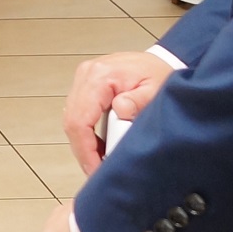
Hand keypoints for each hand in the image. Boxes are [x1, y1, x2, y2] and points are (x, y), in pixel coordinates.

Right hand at [62, 49, 174, 173]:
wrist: (160, 61)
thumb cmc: (159, 73)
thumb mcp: (157, 89)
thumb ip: (139, 102)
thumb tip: (120, 111)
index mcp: (100, 75)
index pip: (80, 119)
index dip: (85, 149)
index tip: (94, 168)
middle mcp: (87, 74)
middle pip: (72, 122)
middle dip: (83, 150)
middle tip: (97, 170)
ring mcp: (84, 80)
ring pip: (72, 120)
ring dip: (83, 143)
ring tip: (100, 160)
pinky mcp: (85, 86)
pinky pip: (78, 114)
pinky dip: (85, 134)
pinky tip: (98, 146)